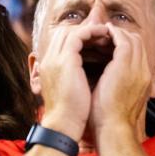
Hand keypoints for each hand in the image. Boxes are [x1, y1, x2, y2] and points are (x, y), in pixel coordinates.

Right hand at [37, 24, 108, 139]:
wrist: (63, 126)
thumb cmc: (70, 114)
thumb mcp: (69, 91)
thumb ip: (73, 78)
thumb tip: (86, 73)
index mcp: (48, 67)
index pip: (61, 42)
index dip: (80, 37)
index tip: (97, 40)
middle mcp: (49, 60)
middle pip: (64, 32)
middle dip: (84, 30)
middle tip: (103, 34)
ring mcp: (55, 59)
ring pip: (71, 31)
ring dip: (90, 29)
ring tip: (106, 33)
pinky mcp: (65, 60)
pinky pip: (79, 35)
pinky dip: (92, 32)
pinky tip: (104, 34)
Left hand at [90, 23, 152, 131]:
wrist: (114, 130)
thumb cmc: (111, 121)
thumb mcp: (119, 101)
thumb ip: (118, 87)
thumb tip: (107, 81)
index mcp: (143, 81)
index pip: (139, 54)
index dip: (125, 45)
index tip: (110, 43)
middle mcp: (144, 72)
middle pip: (138, 43)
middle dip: (122, 35)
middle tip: (106, 34)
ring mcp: (137, 67)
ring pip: (132, 38)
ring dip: (117, 33)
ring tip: (103, 32)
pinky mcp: (126, 64)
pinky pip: (122, 40)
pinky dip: (113, 34)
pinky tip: (102, 34)